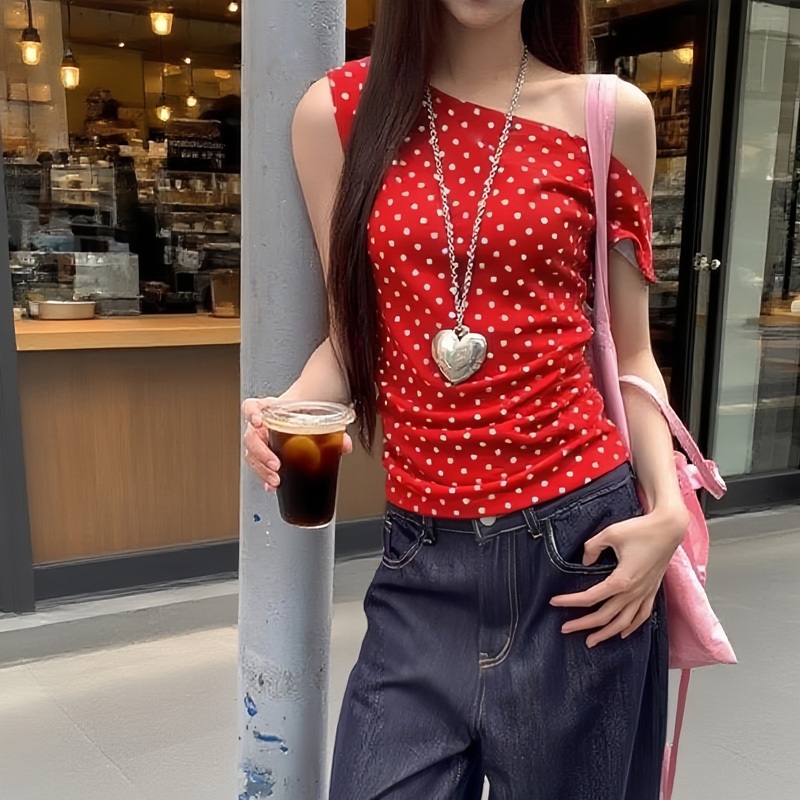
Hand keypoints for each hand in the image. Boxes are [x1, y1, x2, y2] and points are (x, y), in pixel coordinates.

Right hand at [241, 397, 353, 491]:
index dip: (252, 414)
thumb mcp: (315, 416)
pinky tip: (272, 487)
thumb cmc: (302, 413)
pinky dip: (265, 479)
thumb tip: (345, 445)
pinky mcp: (263, 456)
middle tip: (276, 465)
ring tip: (276, 480)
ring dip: (262, 470)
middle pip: (251, 438)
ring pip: (252, 456)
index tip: (259, 422)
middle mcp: (260, 426)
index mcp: (268, 410)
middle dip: (262, 454)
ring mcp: (260, 441)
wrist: (301, 414)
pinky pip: (258, 468)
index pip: (251, 407)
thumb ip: (332, 429)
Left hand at [550, 506, 687, 646]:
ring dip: (606, 634)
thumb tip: (585, 561)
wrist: (669, 528)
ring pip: (624, 623)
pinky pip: (642, 616)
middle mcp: (634, 592)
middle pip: (604, 616)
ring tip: (590, 641)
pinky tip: (622, 633)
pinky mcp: (652, 591)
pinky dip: (631, 627)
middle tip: (565, 628)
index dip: (570, 601)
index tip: (554, 602)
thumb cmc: (641, 529)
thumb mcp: (610, 533)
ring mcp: (645, 594)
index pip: (590, 597)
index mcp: (621, 580)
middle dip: (583, 624)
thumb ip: (592, 547)